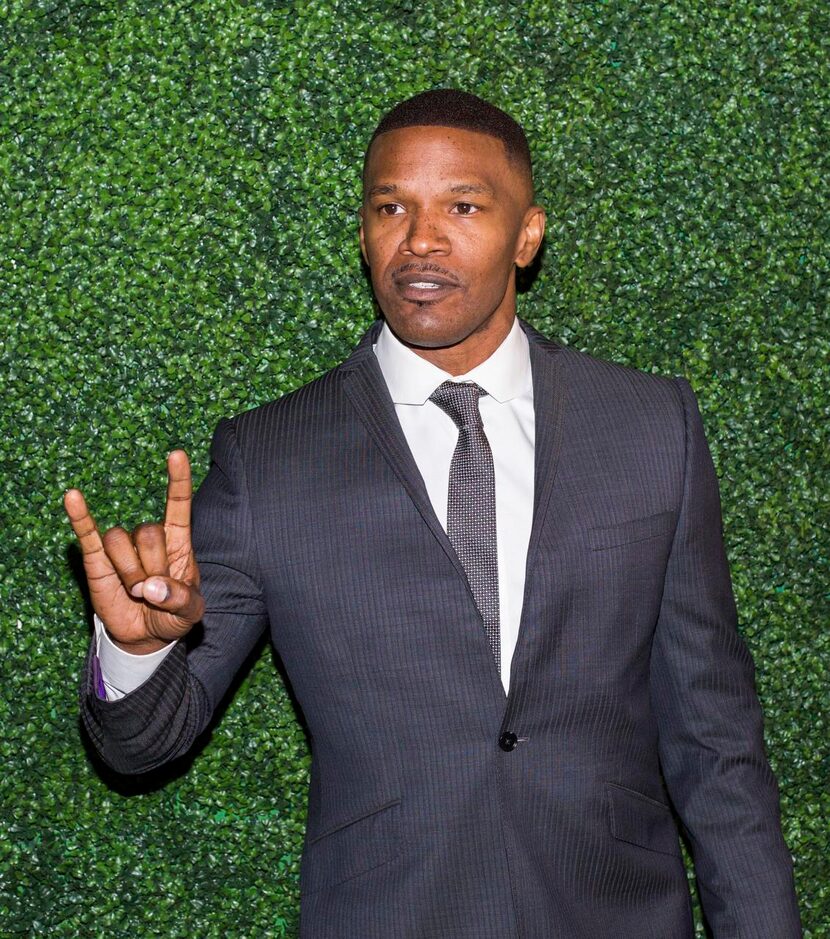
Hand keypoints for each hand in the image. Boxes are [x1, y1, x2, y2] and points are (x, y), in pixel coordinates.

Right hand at [64, 450, 204, 653]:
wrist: (146, 636)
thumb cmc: (174, 615)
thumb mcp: (191, 612)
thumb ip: (180, 598)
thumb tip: (151, 587)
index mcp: (178, 542)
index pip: (178, 504)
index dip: (178, 479)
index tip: (176, 453)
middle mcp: (149, 538)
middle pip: (148, 533)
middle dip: (152, 567)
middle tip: (155, 592)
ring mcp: (122, 547)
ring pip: (121, 541)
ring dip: (129, 572)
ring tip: (136, 592)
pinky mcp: (97, 560)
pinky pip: (88, 534)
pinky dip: (80, 516)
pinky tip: (72, 497)